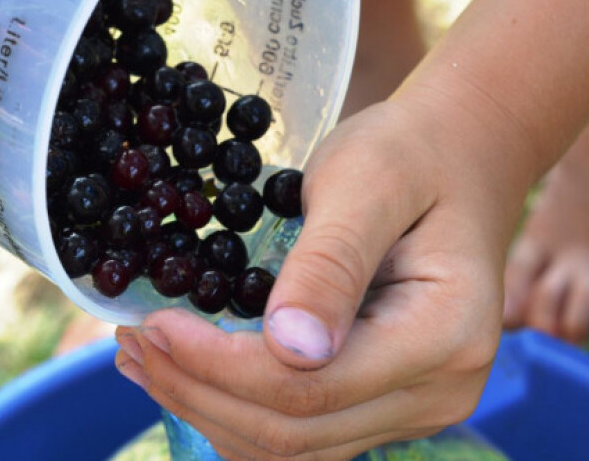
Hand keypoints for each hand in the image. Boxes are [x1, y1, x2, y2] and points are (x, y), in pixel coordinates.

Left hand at [115, 100, 516, 459]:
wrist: (458, 161)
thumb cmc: (412, 156)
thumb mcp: (367, 183)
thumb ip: (330, 263)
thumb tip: (289, 349)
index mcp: (444, 336)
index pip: (310, 387)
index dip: (218, 366)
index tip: (152, 325)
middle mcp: (440, 392)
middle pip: (295, 433)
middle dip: (198, 392)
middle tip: (130, 343)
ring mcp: (416, 406)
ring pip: (294, 449)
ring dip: (209, 410)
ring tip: (143, 360)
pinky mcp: (388, 402)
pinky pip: (305, 435)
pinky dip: (240, 412)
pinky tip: (193, 376)